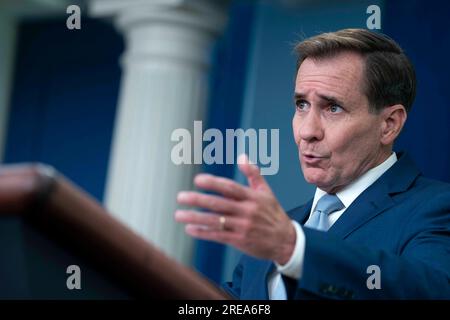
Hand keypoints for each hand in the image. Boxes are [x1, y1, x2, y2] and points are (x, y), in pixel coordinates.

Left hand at [175, 154, 295, 264]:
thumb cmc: (273, 214)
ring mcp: (243, 227)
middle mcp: (247, 211)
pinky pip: (218, 235)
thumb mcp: (267, 192)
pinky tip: (190, 228)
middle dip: (198, 200)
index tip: (197, 180)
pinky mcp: (239, 240)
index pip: (230, 188)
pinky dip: (203, 232)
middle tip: (180, 197)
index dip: (213, 183)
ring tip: (179, 214)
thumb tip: (242, 156)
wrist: (286, 241)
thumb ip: (253, 174)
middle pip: (219, 204)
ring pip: (215, 221)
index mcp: (252, 197)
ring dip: (195, 218)